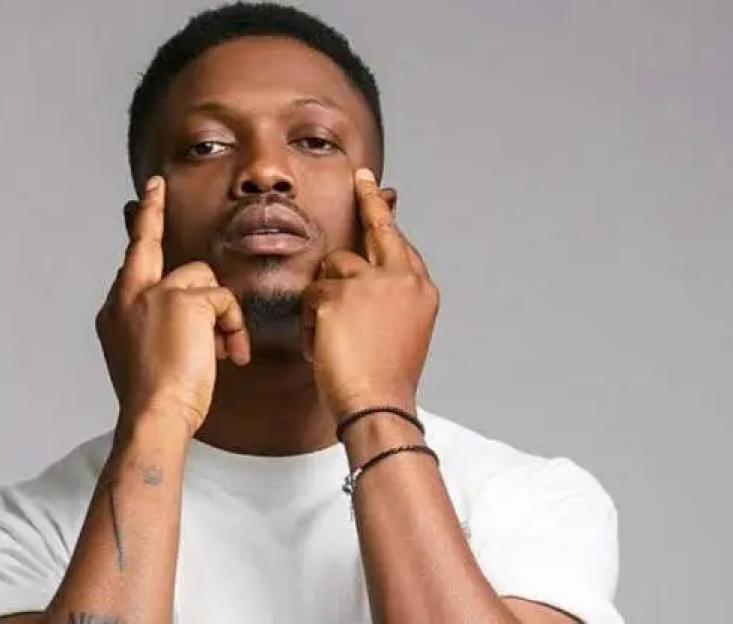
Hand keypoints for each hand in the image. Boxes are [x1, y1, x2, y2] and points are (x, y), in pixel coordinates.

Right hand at [96, 176, 250, 436]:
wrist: (154, 416)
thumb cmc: (158, 399)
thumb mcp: (149, 357)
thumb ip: (161, 324)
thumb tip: (195, 311)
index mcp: (116, 312)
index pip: (130, 261)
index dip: (138, 228)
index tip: (135, 201)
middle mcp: (127, 296)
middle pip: (147, 245)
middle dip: (149, 211)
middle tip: (154, 185)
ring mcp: (152, 294)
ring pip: (202, 278)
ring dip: (219, 314)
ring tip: (220, 351)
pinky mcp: (183, 300)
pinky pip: (224, 300)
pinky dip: (233, 328)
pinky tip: (228, 354)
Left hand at [301, 168, 438, 419]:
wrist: (378, 406)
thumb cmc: (385, 380)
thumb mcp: (401, 332)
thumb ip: (390, 299)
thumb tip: (369, 275)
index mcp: (422, 289)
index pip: (401, 245)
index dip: (387, 224)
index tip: (384, 201)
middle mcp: (402, 278)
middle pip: (380, 227)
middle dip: (370, 199)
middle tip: (361, 177)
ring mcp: (371, 282)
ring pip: (333, 267)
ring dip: (324, 300)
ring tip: (332, 339)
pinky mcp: (339, 293)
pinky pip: (312, 294)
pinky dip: (311, 322)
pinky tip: (322, 347)